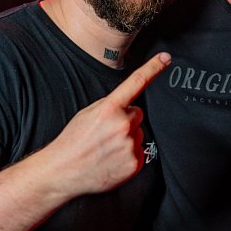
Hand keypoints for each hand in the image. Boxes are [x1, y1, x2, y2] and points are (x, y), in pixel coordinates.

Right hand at [49, 52, 170, 193]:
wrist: (64, 171)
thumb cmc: (73, 142)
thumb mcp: (87, 114)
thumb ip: (109, 106)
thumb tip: (125, 105)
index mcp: (109, 109)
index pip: (136, 83)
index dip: (153, 68)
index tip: (165, 58)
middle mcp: (123, 125)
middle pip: (137, 114)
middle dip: (126, 120)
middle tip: (107, 133)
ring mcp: (130, 145)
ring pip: (138, 133)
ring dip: (127, 138)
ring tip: (106, 148)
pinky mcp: (135, 163)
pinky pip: (139, 152)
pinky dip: (129, 155)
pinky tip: (112, 159)